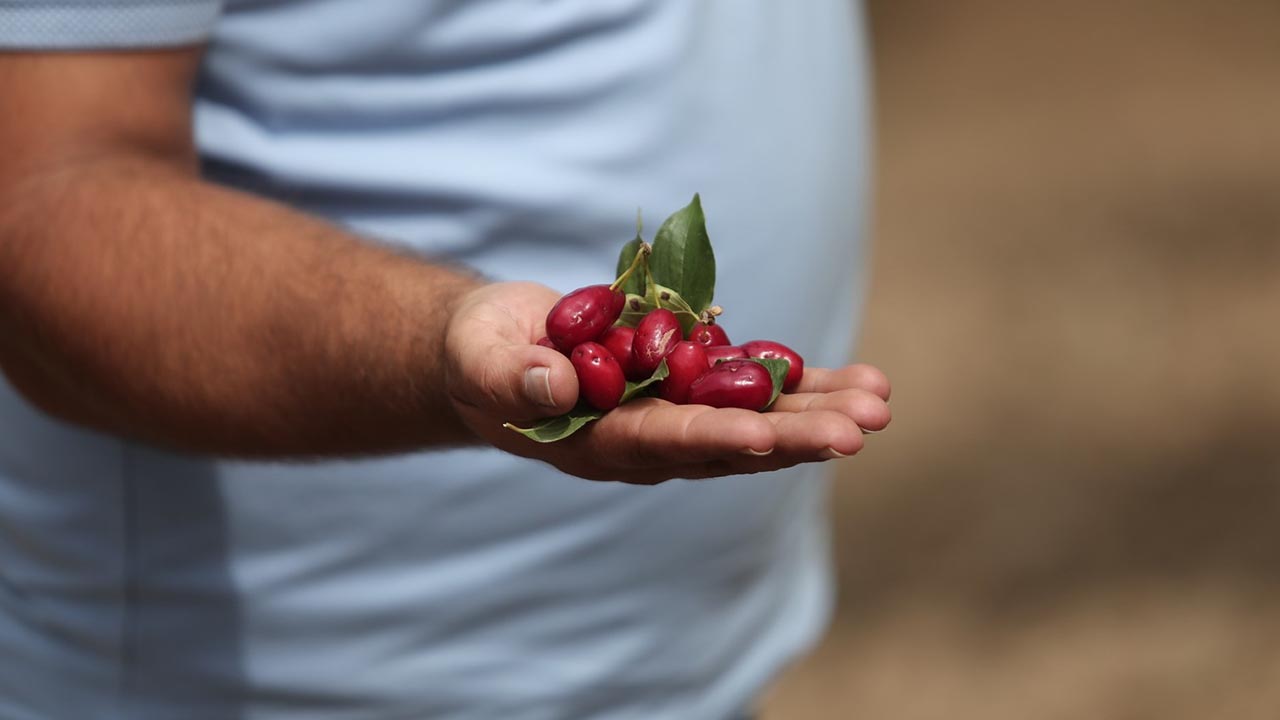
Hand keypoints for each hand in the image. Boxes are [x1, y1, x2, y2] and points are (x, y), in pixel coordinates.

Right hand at [444, 282, 890, 483]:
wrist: (496, 350)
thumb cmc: (481, 355)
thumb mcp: (483, 358)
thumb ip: (514, 375)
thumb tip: (555, 384)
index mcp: (600, 442)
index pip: (668, 442)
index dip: (722, 437)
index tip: (776, 437)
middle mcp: (650, 440)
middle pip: (733, 441)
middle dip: (797, 434)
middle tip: (863, 426)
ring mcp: (675, 415)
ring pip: (757, 417)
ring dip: (818, 411)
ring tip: (880, 400)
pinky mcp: (690, 385)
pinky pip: (753, 388)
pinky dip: (803, 383)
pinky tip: (855, 380)